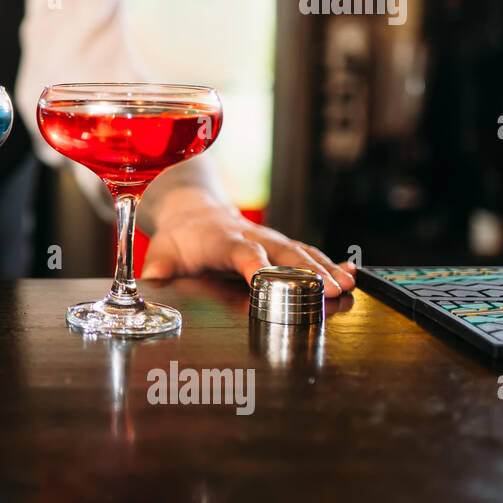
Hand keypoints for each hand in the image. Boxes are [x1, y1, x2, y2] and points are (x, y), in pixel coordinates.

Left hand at [139, 189, 356, 296]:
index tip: (271, 280)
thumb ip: (157, 271)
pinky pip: (310, 253)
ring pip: (302, 253)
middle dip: (308, 271)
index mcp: (221, 240)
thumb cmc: (179, 240)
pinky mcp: (282, 246)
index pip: (242, 252)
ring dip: (326, 269)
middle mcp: (252, 237)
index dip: (256, 265)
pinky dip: (331, 263)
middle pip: (284, 253)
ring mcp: (271, 240)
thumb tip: (149, 286)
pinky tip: (353, 274)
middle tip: (331, 290)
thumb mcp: (162, 254)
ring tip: (348, 286)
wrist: (194, 213)